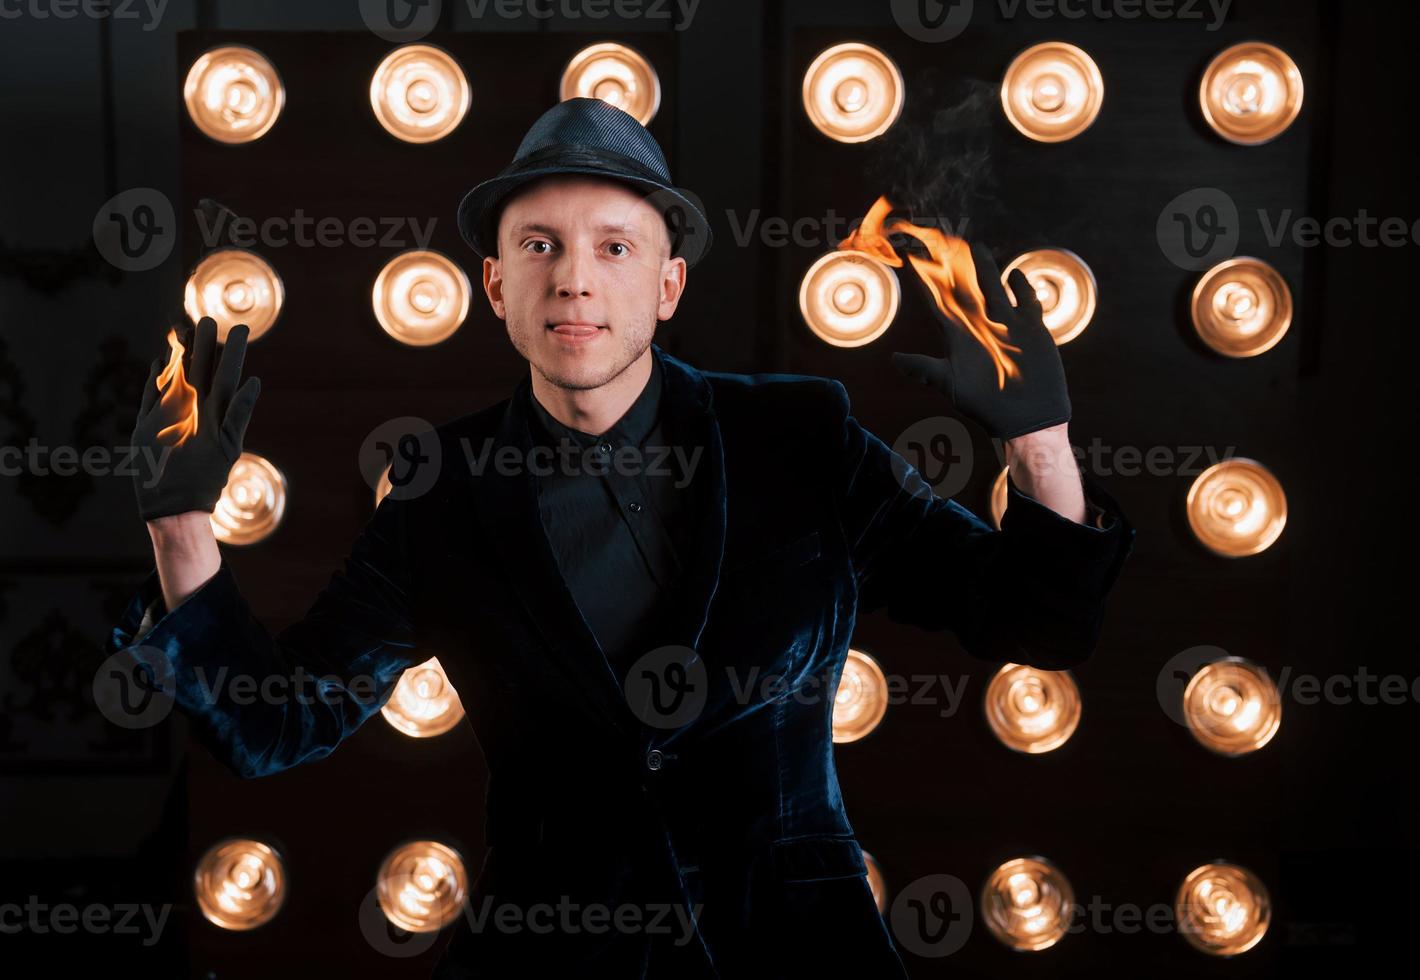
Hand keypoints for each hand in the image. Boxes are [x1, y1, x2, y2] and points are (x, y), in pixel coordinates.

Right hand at [131, 316, 260, 521]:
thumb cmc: (205, 479)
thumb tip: (255, 381)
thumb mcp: (227, 444)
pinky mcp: (147, 425)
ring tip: (184, 329)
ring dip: (180, 356)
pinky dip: (154, 380)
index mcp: (217, 412)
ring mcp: (170, 415)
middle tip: (207, 318)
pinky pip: (150, 397)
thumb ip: (238, 412)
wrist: (174, 504)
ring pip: (176, 378)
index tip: (241, 328)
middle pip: (201, 371)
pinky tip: (159, 362)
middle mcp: (196, 410)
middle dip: (204, 345)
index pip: (227, 375)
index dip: (232, 353)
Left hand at [891, 242, 1070, 440]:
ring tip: (976, 248)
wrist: (1027, 417)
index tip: (912, 260)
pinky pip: (1026, 301)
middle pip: (965, 288)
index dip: (925, 282)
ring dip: (986, 269)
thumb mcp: (952, 385)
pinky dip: (1022, 287)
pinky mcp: (1032, 328)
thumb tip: (893, 360)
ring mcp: (1007, 325)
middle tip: (942, 240)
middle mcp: (980, 326)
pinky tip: (1015, 274)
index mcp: (958, 336)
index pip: (938, 302)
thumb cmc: (986, 405)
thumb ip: (925, 369)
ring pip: (993, 288)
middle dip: (954, 267)